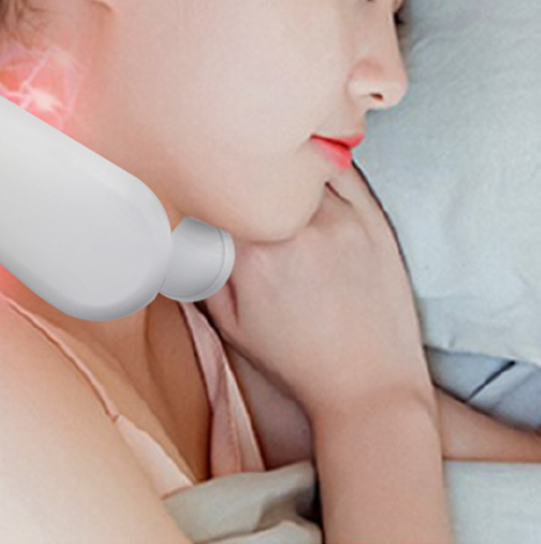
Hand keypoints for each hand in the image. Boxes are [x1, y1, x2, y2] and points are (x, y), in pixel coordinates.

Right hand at [203, 163, 434, 420]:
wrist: (370, 387)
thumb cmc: (297, 360)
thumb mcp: (231, 326)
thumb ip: (201, 272)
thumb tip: (181, 232)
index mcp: (252, 255)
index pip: (217, 200)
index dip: (208, 199)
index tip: (208, 207)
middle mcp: (294, 228)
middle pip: (257, 180)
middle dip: (243, 185)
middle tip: (242, 198)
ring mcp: (339, 219)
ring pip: (297, 168)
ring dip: (282, 175)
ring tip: (277, 190)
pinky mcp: (372, 219)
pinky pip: (339, 170)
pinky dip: (319, 167)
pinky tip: (311, 178)